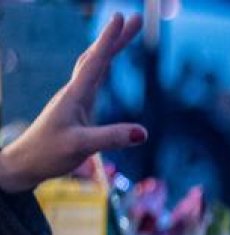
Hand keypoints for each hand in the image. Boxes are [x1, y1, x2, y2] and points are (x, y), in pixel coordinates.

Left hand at [0, 13, 146, 193]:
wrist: (25, 162)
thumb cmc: (49, 154)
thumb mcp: (81, 146)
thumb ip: (111, 138)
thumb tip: (143, 133)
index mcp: (75, 95)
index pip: (95, 61)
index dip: (109, 40)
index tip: (122, 17)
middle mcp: (75, 92)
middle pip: (97, 56)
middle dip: (117, 38)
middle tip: (136, 19)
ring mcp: (76, 99)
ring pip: (94, 65)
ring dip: (111, 48)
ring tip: (126, 35)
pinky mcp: (77, 109)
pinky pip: (93, 78)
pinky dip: (103, 64)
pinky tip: (107, 64)